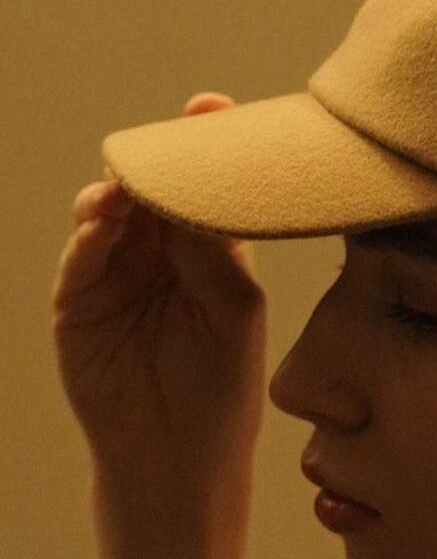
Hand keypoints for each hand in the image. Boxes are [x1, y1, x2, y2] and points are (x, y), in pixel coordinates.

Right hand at [51, 93, 266, 530]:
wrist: (178, 451)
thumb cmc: (223, 381)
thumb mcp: (233, 308)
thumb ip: (214, 249)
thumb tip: (191, 189)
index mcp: (210, 246)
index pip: (204, 185)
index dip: (203, 144)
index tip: (209, 106)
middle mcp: (161, 251)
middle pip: (151, 186)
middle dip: (155, 158)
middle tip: (166, 139)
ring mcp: (116, 271)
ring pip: (109, 211)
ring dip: (117, 191)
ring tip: (130, 186)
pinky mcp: (80, 300)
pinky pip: (81, 255)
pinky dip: (90, 234)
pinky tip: (103, 220)